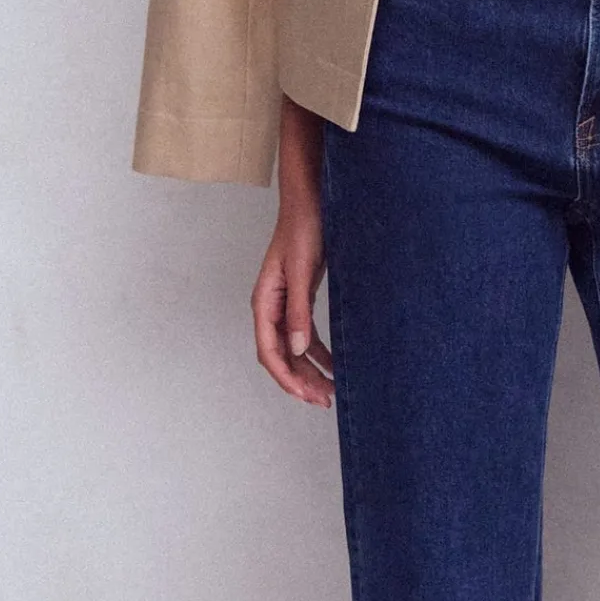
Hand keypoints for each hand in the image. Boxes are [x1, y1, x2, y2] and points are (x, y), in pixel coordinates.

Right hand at [251, 98, 335, 407]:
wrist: (311, 199)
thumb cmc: (304, 228)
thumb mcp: (302, 270)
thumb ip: (298, 310)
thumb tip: (297, 350)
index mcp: (265, 301)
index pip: (269, 351)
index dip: (286, 378)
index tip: (307, 396)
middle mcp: (270, 306)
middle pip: (279, 355)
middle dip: (300, 381)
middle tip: (325, 401)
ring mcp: (284, 303)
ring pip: (292, 349)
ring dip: (309, 370)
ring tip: (331, 390)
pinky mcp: (299, 297)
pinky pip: (304, 334)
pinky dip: (317, 352)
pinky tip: (335, 363)